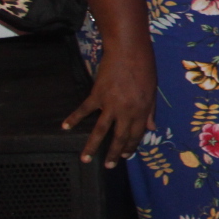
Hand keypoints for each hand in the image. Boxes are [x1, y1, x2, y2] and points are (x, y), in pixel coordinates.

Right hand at [61, 46, 156, 167]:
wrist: (129, 51)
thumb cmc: (145, 69)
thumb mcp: (153, 91)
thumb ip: (150, 111)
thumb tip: (151, 128)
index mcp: (142, 110)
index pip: (136, 134)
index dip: (131, 146)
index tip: (126, 156)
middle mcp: (126, 111)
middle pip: (119, 137)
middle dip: (114, 153)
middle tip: (109, 166)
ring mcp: (110, 104)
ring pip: (100, 130)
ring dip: (92, 146)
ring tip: (86, 159)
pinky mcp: (97, 95)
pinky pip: (84, 110)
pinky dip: (73, 118)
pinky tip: (65, 127)